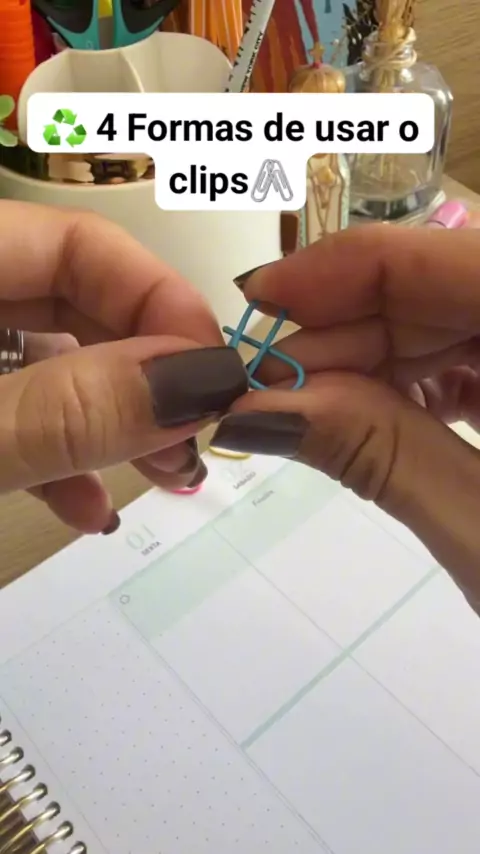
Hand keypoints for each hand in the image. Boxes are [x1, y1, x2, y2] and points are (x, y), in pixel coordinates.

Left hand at [0, 202, 246, 533]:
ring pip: (47, 367)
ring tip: (160, 479)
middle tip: (191, 444)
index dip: (160, 301)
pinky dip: (52, 455)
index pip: (78, 242)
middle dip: (145, 378)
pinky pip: (11, 411)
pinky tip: (84, 508)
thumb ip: (72, 408)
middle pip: (72, 305)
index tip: (215, 381)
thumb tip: (205, 380)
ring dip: (110, 425)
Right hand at [211, 218, 479, 606]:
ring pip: (461, 321)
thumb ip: (378, 455)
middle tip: (265, 380)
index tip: (258, 298)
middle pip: (449, 287)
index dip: (351, 265)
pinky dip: (423, 383)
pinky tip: (375, 413)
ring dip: (380, 358)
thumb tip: (255, 408)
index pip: (452, 260)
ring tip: (306, 405)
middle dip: (351, 327)